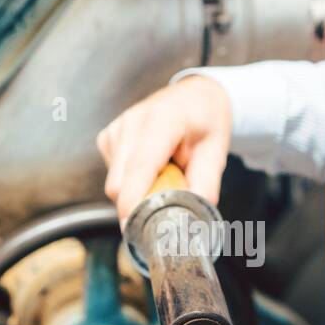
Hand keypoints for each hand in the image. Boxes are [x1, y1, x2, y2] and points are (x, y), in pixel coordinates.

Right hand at [96, 75, 232, 222]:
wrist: (195, 96)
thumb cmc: (206, 122)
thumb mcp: (216, 152)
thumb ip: (205, 186)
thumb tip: (191, 219)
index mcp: (163, 120)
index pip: (140, 167)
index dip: (133, 201)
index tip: (132, 228)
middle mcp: (133, 121)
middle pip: (121, 183)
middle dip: (140, 202)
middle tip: (168, 198)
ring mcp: (117, 128)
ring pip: (115, 183)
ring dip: (137, 190)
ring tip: (163, 173)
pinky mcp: (108, 136)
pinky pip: (113, 175)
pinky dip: (130, 180)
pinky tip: (150, 166)